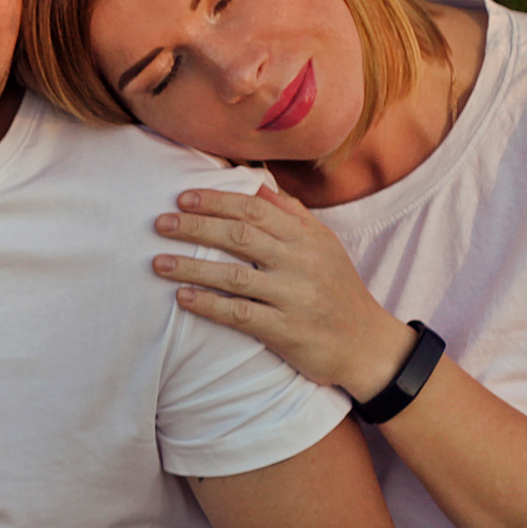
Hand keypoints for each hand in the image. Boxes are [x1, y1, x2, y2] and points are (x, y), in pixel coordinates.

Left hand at [152, 186, 415, 400]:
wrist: (368, 345)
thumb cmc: (337, 289)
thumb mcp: (324, 245)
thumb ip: (291, 213)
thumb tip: (257, 182)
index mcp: (308, 237)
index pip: (255, 210)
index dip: (216, 201)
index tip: (182, 197)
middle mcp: (301, 262)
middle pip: (240, 237)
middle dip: (195, 227)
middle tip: (160, 223)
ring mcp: (294, 296)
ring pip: (234, 275)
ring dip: (192, 267)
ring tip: (158, 262)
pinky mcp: (286, 330)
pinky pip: (240, 314)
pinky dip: (208, 305)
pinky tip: (182, 298)